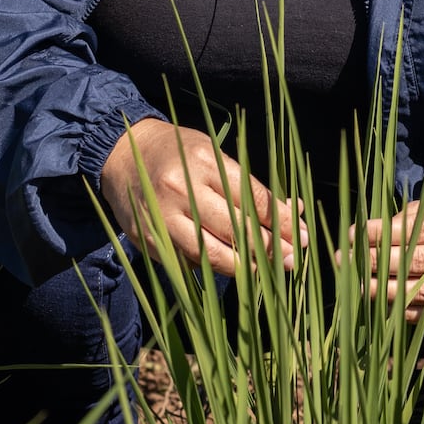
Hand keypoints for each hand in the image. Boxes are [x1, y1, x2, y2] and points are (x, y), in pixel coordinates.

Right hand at [99, 119, 304, 275]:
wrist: (123, 155)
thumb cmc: (180, 153)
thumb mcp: (216, 156)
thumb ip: (251, 186)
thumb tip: (296, 212)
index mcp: (204, 162)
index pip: (251, 199)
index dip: (281, 221)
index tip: (301, 235)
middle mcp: (182, 189)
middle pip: (235, 229)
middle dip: (268, 247)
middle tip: (291, 260)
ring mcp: (162, 217)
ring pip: (212, 253)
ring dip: (244, 266)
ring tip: (266, 270)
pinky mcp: (148, 240)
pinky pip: (187, 261)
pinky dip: (210, 266)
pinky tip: (230, 267)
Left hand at [357, 187, 423, 326]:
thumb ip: (413, 217)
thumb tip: (371, 233)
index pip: (420, 230)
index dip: (385, 234)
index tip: (354, 234)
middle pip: (421, 262)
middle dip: (379, 262)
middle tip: (347, 262)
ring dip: (388, 292)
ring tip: (360, 287)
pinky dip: (410, 312)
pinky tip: (386, 306)